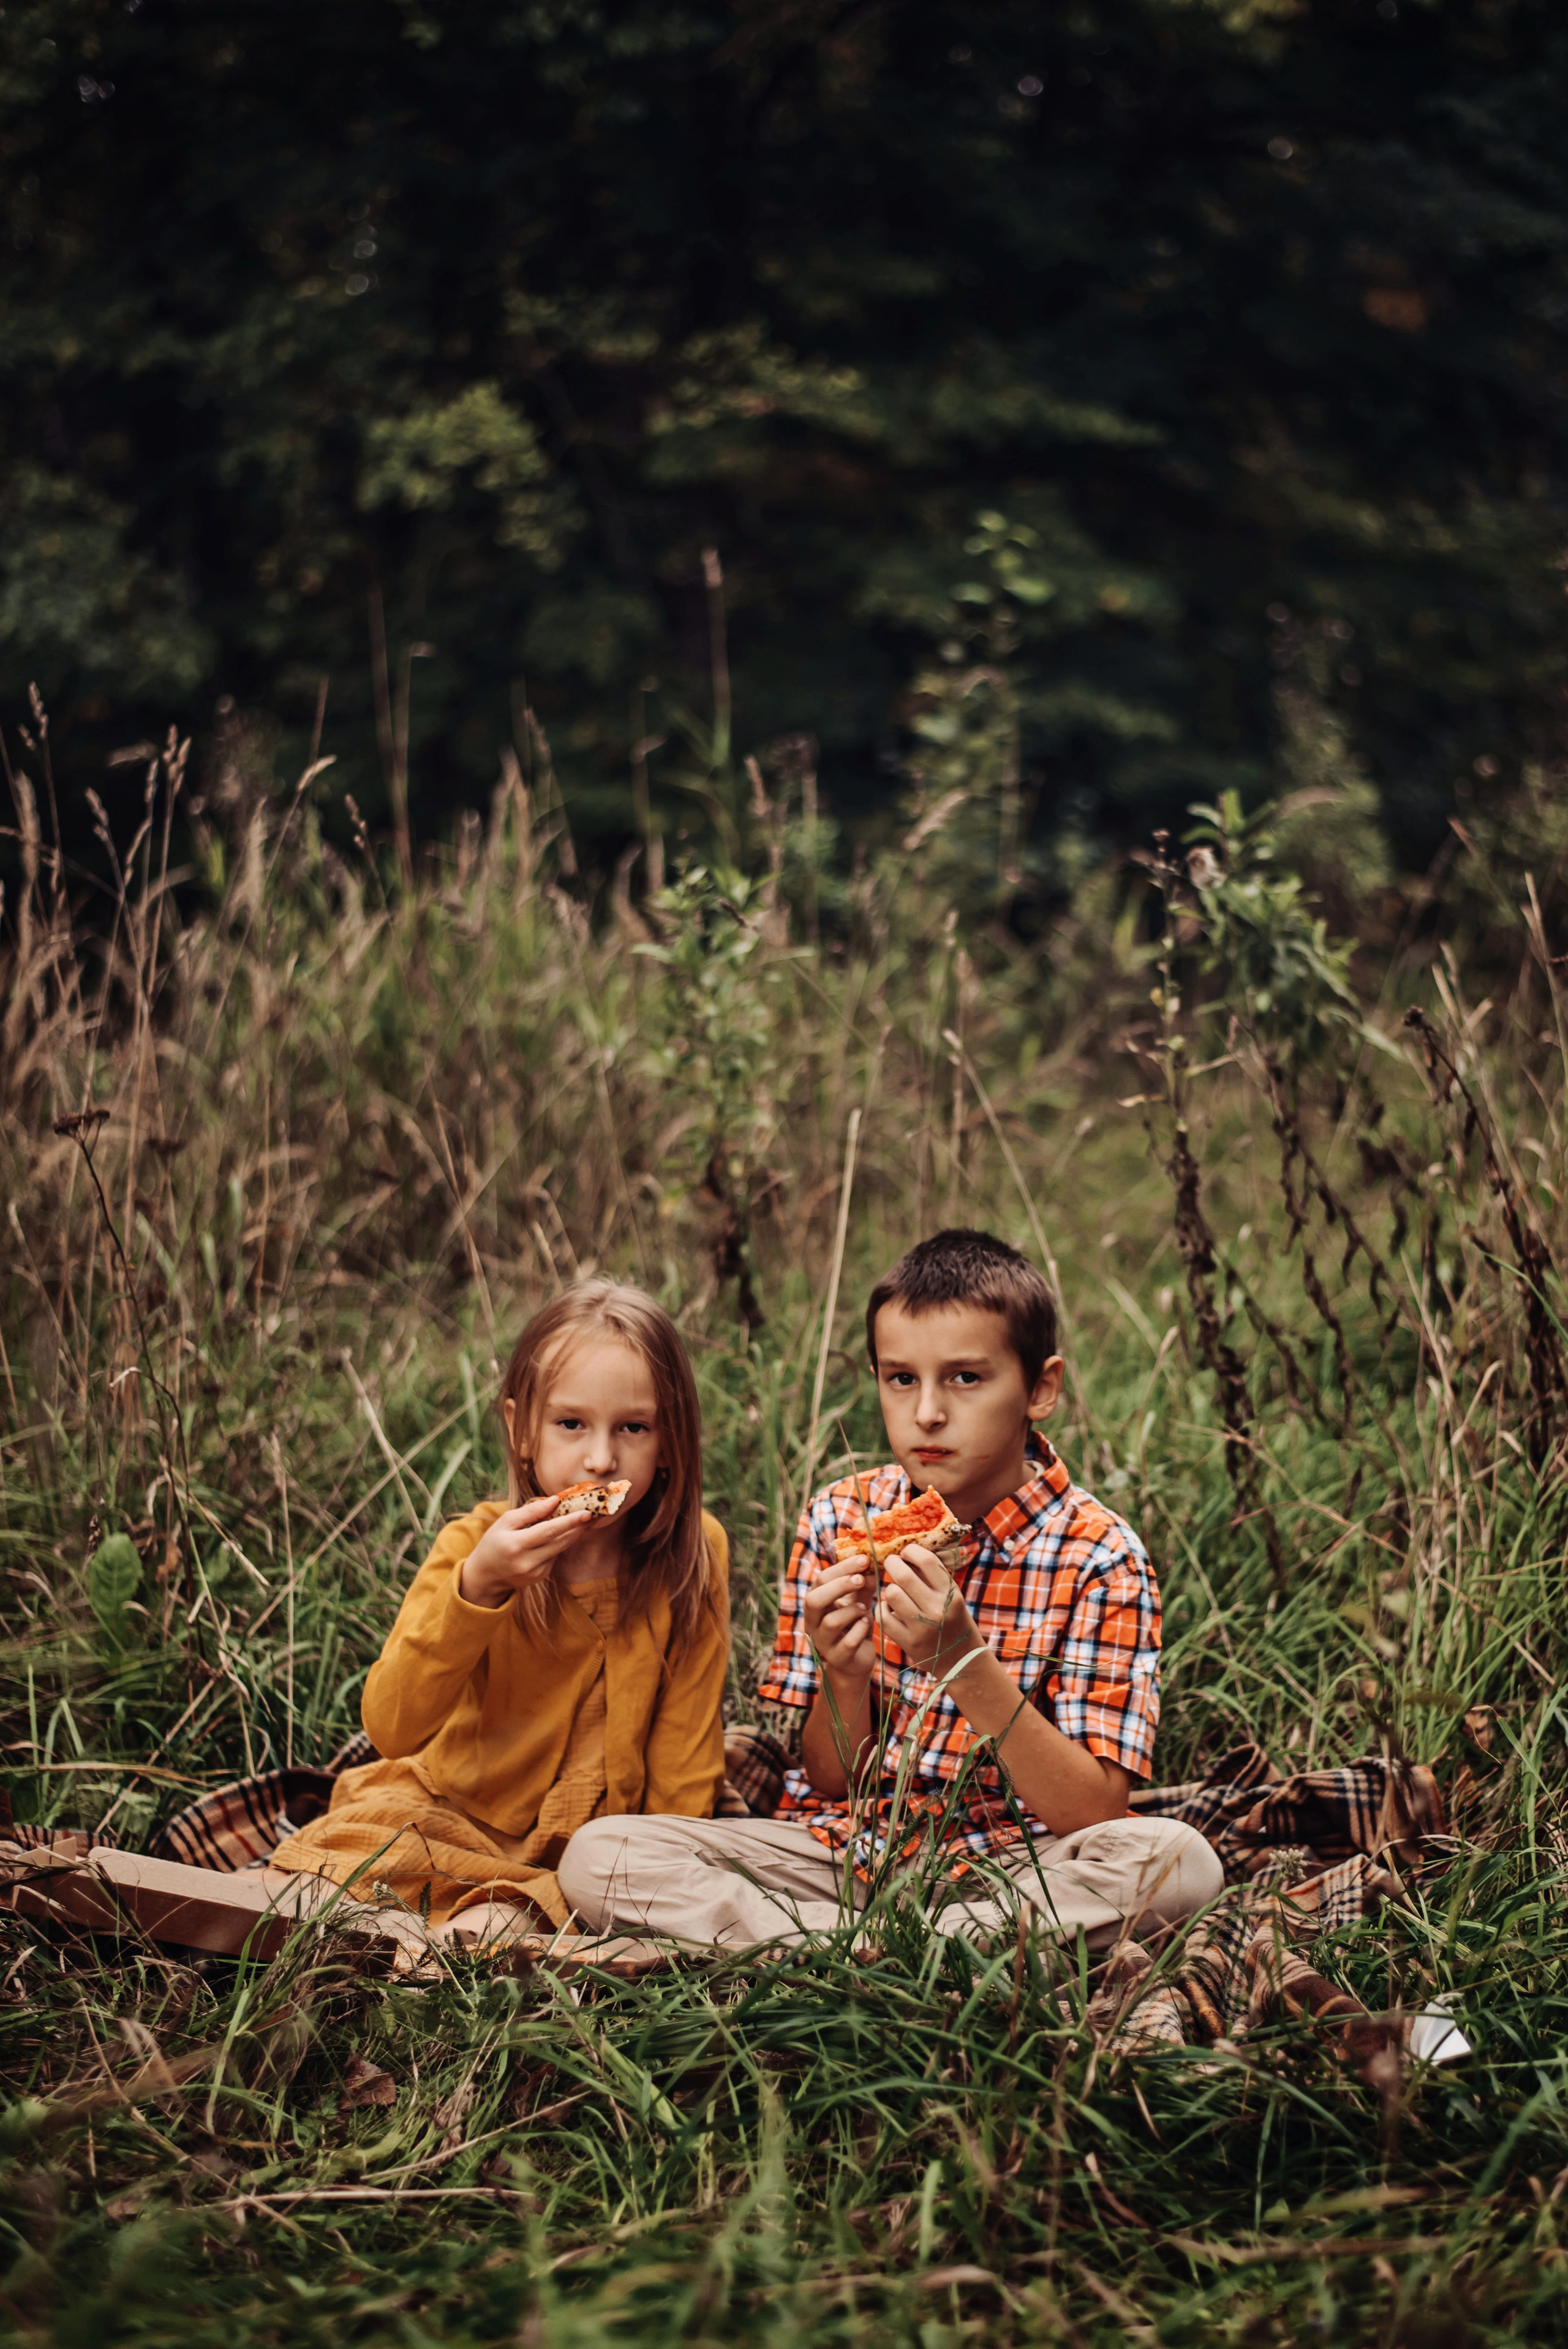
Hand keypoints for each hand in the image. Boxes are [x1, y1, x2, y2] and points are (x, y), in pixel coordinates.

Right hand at [459, 1496, 592, 1609]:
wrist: (486, 1575)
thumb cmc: (494, 1542)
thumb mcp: (505, 1522)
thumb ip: (530, 1512)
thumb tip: (554, 1501)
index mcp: (516, 1545)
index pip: (548, 1531)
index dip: (569, 1522)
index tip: (586, 1513)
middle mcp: (527, 1562)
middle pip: (560, 1541)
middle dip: (579, 1527)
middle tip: (594, 1513)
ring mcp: (535, 1572)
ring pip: (560, 1549)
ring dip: (573, 1534)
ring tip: (584, 1520)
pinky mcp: (540, 1577)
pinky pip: (554, 1557)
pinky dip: (558, 1545)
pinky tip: (557, 1537)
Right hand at [802, 1560, 875, 1682]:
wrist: (856, 1658)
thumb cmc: (854, 1624)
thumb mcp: (858, 1600)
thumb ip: (863, 1584)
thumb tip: (874, 1563)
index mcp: (816, 1603)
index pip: (821, 1580)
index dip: (842, 1568)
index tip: (864, 1559)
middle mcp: (813, 1622)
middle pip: (814, 1600)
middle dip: (839, 1586)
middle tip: (861, 1578)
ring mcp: (823, 1641)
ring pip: (830, 1622)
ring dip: (851, 1610)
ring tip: (864, 1608)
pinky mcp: (837, 1658)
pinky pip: (847, 1642)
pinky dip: (859, 1630)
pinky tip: (866, 1624)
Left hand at [878, 1541, 980, 1674]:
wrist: (960, 1658)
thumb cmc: (952, 1618)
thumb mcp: (951, 1595)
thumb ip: (932, 1575)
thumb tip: (906, 1551)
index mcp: (950, 1593)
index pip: (927, 1560)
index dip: (911, 1551)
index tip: (906, 1552)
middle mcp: (937, 1609)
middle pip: (903, 1575)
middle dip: (892, 1563)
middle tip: (892, 1563)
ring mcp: (922, 1627)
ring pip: (892, 1593)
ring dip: (889, 1588)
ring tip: (895, 1589)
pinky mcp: (908, 1641)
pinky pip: (883, 1616)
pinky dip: (883, 1608)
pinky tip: (890, 1607)